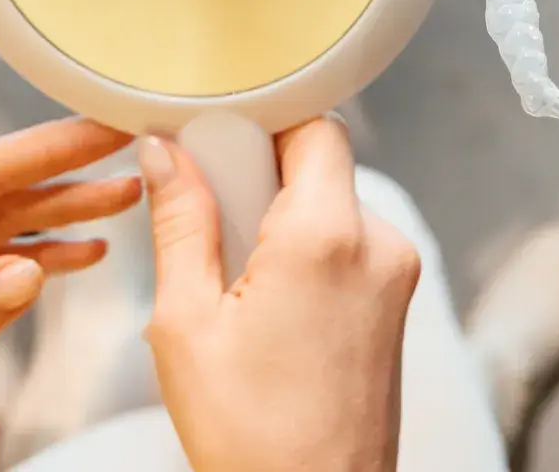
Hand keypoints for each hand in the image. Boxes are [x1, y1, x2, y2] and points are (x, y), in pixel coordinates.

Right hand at [139, 117, 419, 471]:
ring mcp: (394, 274)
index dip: (260, 121)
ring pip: (330, 198)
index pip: (312, 122)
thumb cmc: (250, 437)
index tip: (212, 146)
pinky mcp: (394, 300)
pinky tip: (267, 299)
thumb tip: (163, 151)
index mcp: (326, 238)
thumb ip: (180, 220)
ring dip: (280, 212)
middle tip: (212, 223)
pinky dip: (304, 245)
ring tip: (236, 278)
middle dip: (259, 172)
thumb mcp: (187, 321)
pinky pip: (346, 238)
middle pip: (318, 158)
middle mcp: (378, 244)